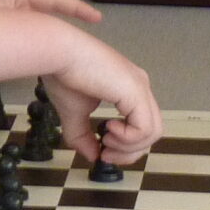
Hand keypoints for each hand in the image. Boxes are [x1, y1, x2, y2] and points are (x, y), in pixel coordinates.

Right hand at [37, 28, 161, 164]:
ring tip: (105, 140)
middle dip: (129, 152)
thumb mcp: (73, 113)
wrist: (57, 53)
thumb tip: (92, 156)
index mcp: (129, 89)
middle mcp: (140, 86)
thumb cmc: (63, 73)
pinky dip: (127, 138)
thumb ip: (83, 136)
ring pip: (152, 133)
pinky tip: (108, 129)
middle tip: (105, 154)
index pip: (142, 127)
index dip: (126, 148)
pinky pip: (145, 128)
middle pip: (152, 132)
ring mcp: (140, 87)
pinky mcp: (136, 91)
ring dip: (127, 147)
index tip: (103, 152)